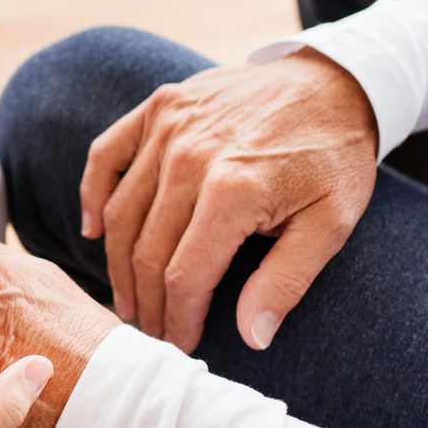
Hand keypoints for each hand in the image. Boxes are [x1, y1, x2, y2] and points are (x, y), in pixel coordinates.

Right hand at [82, 50, 375, 352]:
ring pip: (122, 210)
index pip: (185, 275)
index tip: (180, 345)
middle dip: (146, 301)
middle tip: (151, 331)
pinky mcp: (160, 106)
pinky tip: (96, 230)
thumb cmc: (333, 157)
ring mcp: (169, 126)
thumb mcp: (331, 225)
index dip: (178, 318)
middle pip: (146, 249)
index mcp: (234, 190)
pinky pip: (106, 154)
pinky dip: (94, 194)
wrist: (333, 82)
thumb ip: (286, 282)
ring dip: (118, 263)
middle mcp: (191, 156)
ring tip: (127, 297)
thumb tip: (251, 338)